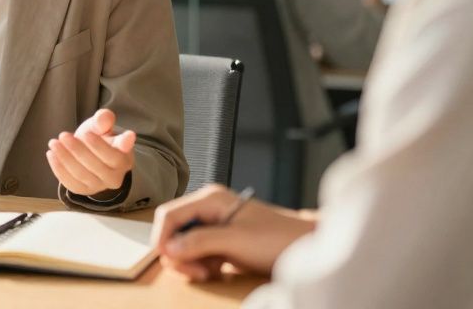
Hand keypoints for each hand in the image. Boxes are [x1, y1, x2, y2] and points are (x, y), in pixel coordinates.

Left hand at [46, 109, 134, 196]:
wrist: (92, 154)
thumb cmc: (100, 138)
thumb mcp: (102, 125)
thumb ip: (103, 119)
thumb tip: (104, 118)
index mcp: (123, 159)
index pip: (113, 155)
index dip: (100, 146)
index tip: (87, 133)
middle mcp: (115, 177)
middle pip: (95, 165)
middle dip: (76, 149)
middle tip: (63, 135)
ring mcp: (99, 186)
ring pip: (81, 174)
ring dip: (64, 158)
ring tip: (54, 143)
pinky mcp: (84, 190)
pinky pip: (70, 183)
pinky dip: (58, 169)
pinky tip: (51, 154)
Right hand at [151, 184, 316, 280]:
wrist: (309, 247)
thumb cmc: (279, 238)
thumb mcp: (235, 241)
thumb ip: (199, 242)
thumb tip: (169, 248)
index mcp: (210, 199)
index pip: (169, 214)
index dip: (163, 238)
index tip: (167, 260)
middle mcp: (209, 209)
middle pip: (174, 231)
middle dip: (179, 254)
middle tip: (197, 272)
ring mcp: (216, 225)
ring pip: (185, 245)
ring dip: (192, 262)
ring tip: (211, 272)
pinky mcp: (222, 240)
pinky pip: (199, 253)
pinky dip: (203, 265)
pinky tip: (218, 271)